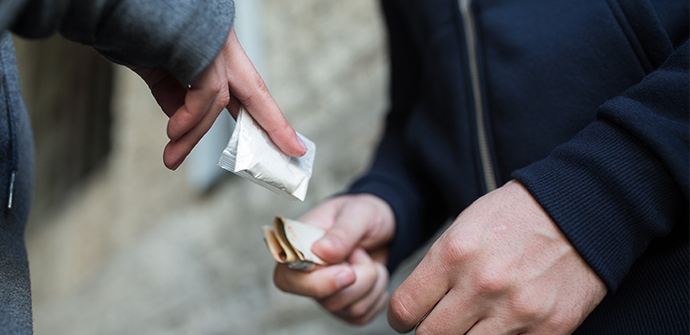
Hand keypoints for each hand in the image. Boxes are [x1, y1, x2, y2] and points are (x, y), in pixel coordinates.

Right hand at [132, 28, 305, 169]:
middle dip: (275, 124)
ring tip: (172, 156)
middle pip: (256, 91)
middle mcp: (221, 46)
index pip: (245, 86)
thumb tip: (184, 127)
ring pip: (219, 100)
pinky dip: (190, 117)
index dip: (265, 114)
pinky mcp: (203, 49)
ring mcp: (214, 46)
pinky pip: (205, 93)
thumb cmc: (134, 26)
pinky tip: (174, 133)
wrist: (118, 4)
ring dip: (194, 134)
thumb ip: (173, 95)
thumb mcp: (156, 68)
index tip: (287, 141)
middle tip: (293, 150)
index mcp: (215, 48)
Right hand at [273, 194, 395, 324]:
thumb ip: (341, 231)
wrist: (384, 225)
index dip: (316, 283)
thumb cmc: (362, 214)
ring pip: (348, 309)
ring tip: (367, 258)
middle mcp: (306, 275)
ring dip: (371, 282)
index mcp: (297, 247)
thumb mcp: (357, 212)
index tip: (347, 272)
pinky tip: (374, 273)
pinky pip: (362, 315)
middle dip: (356, 280)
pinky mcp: (345, 306)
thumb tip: (321, 251)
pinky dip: (377, 294)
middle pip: (324, 300)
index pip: (287, 278)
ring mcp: (325, 293)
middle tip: (362, 254)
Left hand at [387, 180, 607, 333]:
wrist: (581, 212)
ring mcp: (516, 310)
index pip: (405, 309)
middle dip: (429, 331)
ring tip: (472, 322)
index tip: (408, 318)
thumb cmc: (518, 216)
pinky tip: (502, 325)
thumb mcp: (466, 226)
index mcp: (455, 253)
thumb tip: (414, 306)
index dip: (401, 317)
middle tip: (439, 322)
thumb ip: (438, 266)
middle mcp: (482, 284)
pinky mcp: (548, 330)